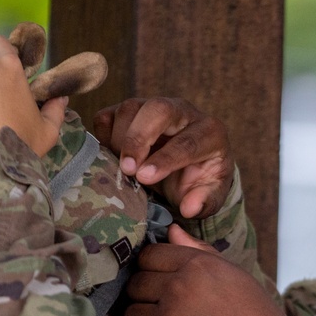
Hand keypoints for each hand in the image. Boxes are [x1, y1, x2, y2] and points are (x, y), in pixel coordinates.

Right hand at [93, 98, 233, 218]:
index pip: (186, 142)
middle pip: (158, 109)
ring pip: (130, 108)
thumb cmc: (200, 179)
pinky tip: (111, 156)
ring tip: (121, 167)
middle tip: (127, 169)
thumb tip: (189, 208)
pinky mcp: (131, 112)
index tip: (144, 177)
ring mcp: (155, 108)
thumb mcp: (211, 195)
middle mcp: (183, 112)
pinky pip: (109, 115)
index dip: (164, 160)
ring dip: (119, 138)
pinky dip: (103, 135)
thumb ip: (205, 201)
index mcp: (210, 133)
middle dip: (138, 138)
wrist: (191, 163)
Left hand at [125, 225, 313, 315]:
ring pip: (131, 313)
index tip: (160, 277)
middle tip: (163, 303)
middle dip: (145, 292)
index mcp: (197, 265)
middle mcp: (179, 289)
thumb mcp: (234, 275)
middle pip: (136, 283)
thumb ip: (198, 251)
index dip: (153, 266)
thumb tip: (171, 230)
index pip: (149, 255)